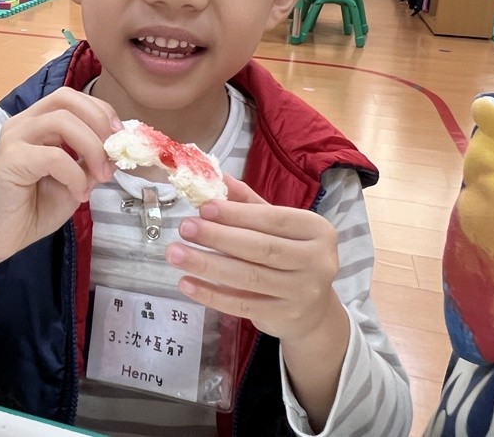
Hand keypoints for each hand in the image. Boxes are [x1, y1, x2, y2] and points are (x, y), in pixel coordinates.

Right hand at [0, 87, 118, 265]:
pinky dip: (75, 174)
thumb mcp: (73, 183)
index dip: (101, 111)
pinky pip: (54, 156)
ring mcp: (14, 138)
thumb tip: (118, 152)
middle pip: (67, 99)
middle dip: (99, 120)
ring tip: (100, 176)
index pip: (72, 99)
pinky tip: (78, 193)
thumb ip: (91, 164)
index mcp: (37, 123)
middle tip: (114, 151)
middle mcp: (24, 124)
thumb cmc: (30, 209)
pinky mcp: (10, 159)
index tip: (120, 137)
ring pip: (62, 120)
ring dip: (92, 147)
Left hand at [165, 174, 341, 344]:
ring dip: (207, 264)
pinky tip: (186, 283)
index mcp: (317, 230)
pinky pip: (242, 304)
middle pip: (261, 248)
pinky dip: (211, 294)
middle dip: (218, 237)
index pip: (273, 219)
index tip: (204, 207)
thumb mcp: (277, 226)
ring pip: (248, 276)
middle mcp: (318, 261)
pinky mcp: (284, 317)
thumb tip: (217, 177)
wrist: (313, 309)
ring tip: (175, 253)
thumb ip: (248, 203)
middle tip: (184, 227)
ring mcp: (303, 292)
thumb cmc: (290, 256)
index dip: (237, 214)